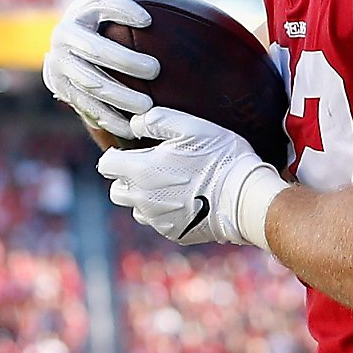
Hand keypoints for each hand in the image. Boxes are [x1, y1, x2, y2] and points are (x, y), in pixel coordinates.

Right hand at [41, 0, 180, 139]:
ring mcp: (59, 61)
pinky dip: (107, 117)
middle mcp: (65, 33)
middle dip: (125, 61)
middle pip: (95, 49)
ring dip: (118, 96)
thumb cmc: (110, 21)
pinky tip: (132, 128)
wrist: (74, 49)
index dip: (123, 9)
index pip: (103, 3)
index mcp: (84, 8)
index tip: (148, 21)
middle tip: (155, 70)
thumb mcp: (126, 2)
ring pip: (89, 81)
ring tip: (148, 107)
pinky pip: (84, 105)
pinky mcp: (58, 86)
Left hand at [98, 107, 289, 248]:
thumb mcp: (190, 126)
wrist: (245, 198)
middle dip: (129, 179)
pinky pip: (159, 223)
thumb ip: (156, 120)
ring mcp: (157, 220)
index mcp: (140, 171)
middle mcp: (142, 200)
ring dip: (146, 198)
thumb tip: (133, 124)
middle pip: (117, 190)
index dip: (116, 156)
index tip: (133, 152)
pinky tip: (187, 200)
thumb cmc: (220, 157)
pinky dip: (166, 212)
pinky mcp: (173, 233)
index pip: (106, 165)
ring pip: (137, 209)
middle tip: (154, 167)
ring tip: (172, 185)